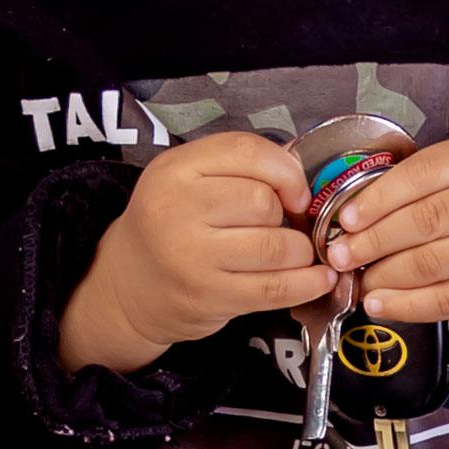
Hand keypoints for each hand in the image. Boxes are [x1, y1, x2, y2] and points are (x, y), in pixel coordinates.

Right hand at [56, 132, 331, 377]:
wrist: (128, 284)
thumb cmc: (171, 224)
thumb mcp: (187, 178)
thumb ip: (238, 166)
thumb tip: (302, 173)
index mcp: (173, 170)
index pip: (246, 152)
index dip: (285, 170)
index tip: (295, 192)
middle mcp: (176, 210)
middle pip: (262, 201)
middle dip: (288, 215)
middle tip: (286, 226)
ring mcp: (191, 257)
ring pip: (276, 246)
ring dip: (300, 251)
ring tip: (296, 253)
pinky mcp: (208, 297)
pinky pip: (275, 289)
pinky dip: (308, 284)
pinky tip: (319, 279)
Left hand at [321, 132, 448, 327]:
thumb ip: (438, 171)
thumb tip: (363, 200)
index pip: (423, 176)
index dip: (376, 199)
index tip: (344, 217)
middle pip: (423, 224)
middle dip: (371, 241)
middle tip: (337, 252)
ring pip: (432, 266)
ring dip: (382, 274)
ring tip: (353, 275)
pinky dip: (408, 306)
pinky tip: (379, 303)